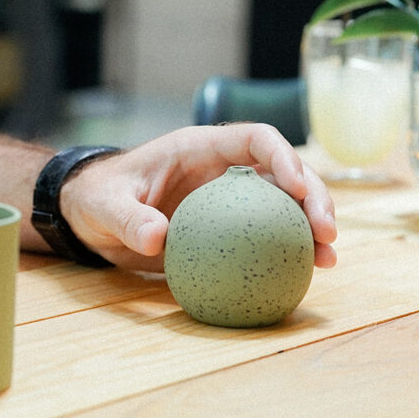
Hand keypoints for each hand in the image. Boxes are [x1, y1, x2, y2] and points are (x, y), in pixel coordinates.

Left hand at [59, 124, 336, 271]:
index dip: (284, 157)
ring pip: (283, 207)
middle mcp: (224, 171)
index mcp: (201, 149)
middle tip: (327, 233)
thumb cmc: (98, 198)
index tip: (298, 188)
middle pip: (283, 173)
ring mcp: (230, 201)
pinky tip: (304, 278)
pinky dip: (287, 254)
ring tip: (328, 259)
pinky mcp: (228, 230)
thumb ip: (128, 218)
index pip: (255, 139)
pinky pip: (265, 237)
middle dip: (313, 197)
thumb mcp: (104, 207)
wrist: (90, 216)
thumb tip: (158, 238)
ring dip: (310, 229)